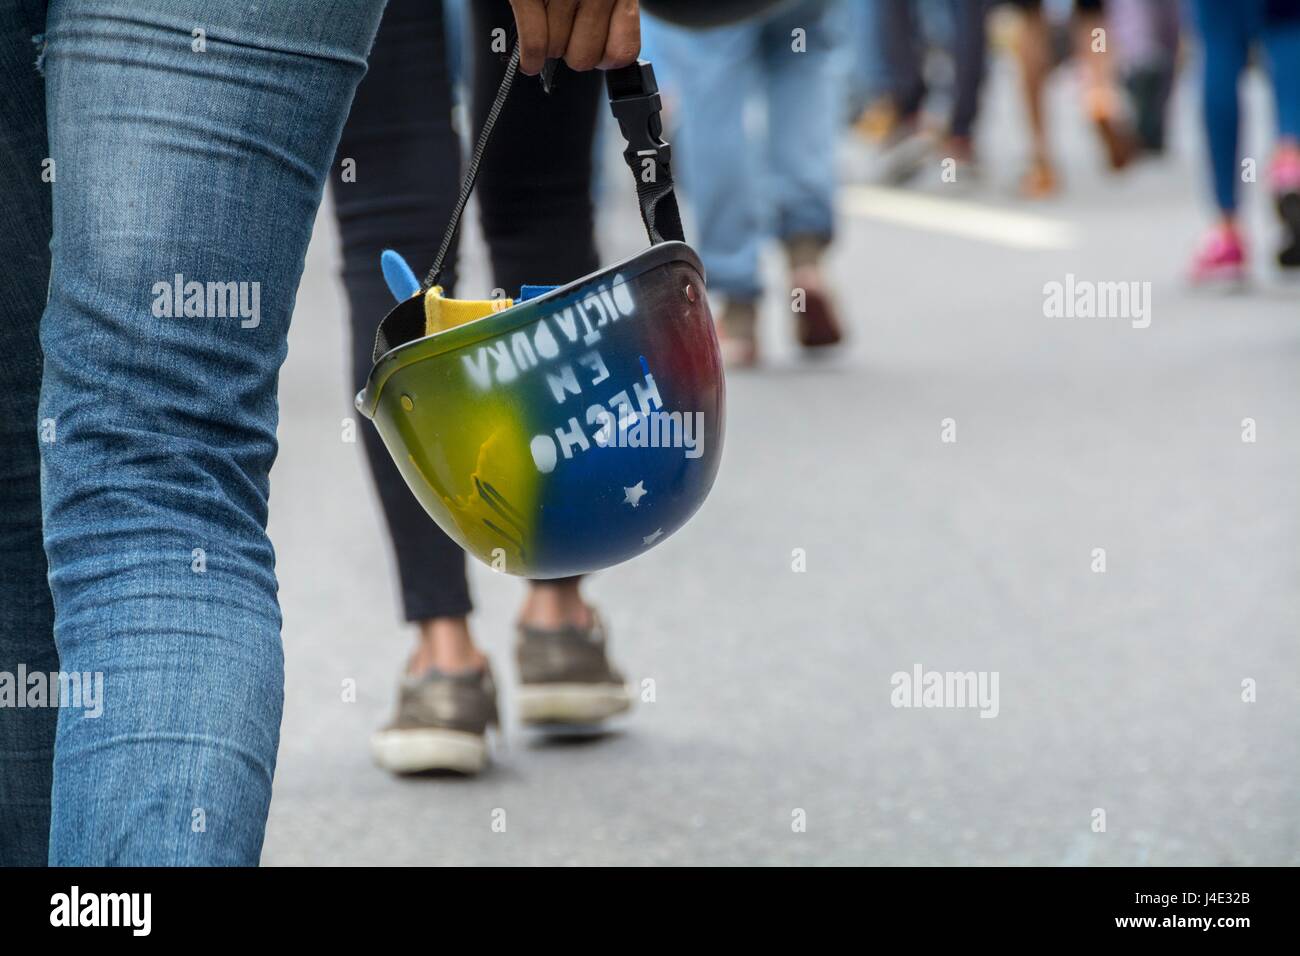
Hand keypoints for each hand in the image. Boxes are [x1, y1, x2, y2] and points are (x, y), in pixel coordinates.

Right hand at [508, 0, 640, 75]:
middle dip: (572, 51)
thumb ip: (615, 14)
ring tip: (548, 19)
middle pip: (584, 60)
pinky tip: (530, 62)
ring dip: (549, 40)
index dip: (606, 60)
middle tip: (567, 35)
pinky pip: (534, 43)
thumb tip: (610, 59)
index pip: (622, 53)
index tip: (598, 55)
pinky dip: (529, 58)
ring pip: (556, 50)